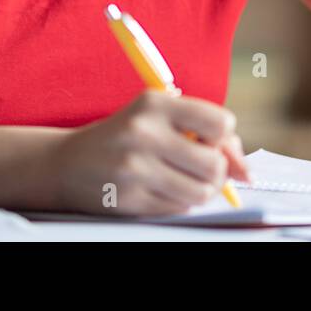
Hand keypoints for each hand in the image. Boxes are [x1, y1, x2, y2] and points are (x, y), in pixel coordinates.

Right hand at [43, 90, 250, 215]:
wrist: (66, 163)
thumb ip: (205, 133)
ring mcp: (135, 168)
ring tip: (183, 179)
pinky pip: (179, 208)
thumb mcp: (158, 118)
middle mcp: (144, 132)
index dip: (224, 137)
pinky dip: (179, 202)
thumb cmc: (124, 136)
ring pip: (201, 192)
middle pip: (213, 163)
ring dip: (200, 190)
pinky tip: (162, 189)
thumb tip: (244, 169)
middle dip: (216, 170)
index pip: (220, 122)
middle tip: (202, 167)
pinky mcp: (130, 199)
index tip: (212, 141)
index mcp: (154, 103)